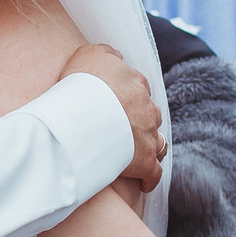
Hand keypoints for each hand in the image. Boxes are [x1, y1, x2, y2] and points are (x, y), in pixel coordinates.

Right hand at [61, 44, 164, 190]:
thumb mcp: (88, 54)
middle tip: (120, 129)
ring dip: (146, 145)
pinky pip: (153, 172)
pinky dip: (150, 178)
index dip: (126, 97)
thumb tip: (117, 55)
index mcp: (136, 82)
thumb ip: (106, 53)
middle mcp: (147, 107)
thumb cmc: (80, 84)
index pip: (138, 88)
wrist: (82, 115)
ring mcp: (148, 134)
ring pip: (155, 140)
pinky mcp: (145, 160)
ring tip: (133, 154)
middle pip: (148, 114)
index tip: (115, 105)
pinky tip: (144, 183)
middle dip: (138, 120)